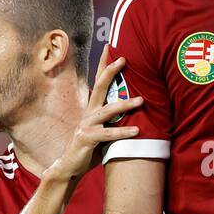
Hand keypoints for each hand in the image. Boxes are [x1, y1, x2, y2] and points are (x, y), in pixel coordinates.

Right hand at [46, 44, 143, 182]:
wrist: (71, 167)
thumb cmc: (90, 148)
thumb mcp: (103, 130)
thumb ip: (114, 119)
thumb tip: (132, 109)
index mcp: (92, 108)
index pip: (98, 81)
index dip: (103, 64)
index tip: (110, 47)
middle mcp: (88, 113)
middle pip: (99, 86)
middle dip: (110, 71)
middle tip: (124, 59)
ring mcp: (86, 125)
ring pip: (107, 110)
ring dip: (125, 104)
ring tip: (141, 100)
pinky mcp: (87, 138)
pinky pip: (108, 134)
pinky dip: (123, 132)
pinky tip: (137, 131)